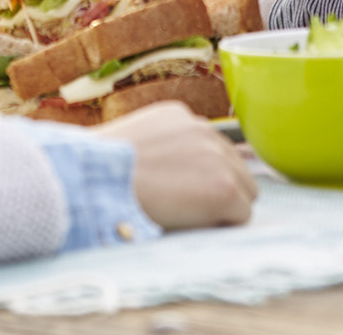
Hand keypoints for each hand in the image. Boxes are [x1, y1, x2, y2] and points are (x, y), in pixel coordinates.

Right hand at [94, 99, 255, 229]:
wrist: (98, 181)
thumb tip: (171, 173)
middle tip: (184, 206)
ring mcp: (219, 158)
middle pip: (235, 167)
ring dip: (223, 205)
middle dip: (217, 188)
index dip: (199, 174)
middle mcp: (205, 130)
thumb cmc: (100, 171)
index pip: (211, 148)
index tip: (179, 189)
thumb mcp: (134, 142)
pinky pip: (241, 216)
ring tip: (186, 215)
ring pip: (244, 191)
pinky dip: (222, 225)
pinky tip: (193, 223)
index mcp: (181, 116)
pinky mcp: (225, 189)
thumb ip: (162, 148)